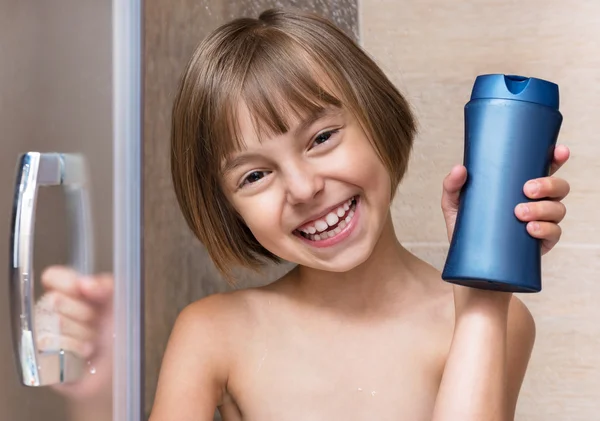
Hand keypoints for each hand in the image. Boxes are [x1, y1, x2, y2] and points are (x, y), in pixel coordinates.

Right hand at [36, 266, 113, 401]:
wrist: (119, 367)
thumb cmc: (117, 335)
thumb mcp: (118, 304)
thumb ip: (105, 285)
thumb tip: (85, 283)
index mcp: (70, 294)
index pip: (52, 277)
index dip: (66, 282)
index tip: (83, 289)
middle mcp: (52, 312)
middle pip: (54, 299)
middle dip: (84, 313)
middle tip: (95, 323)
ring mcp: (44, 334)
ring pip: (55, 322)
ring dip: (83, 333)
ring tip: (91, 341)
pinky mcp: (41, 358)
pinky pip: (51, 345)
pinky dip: (74, 348)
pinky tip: (83, 354)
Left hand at [441, 144, 570, 254]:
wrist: (468, 262)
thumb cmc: (466, 226)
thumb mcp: (455, 203)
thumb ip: (452, 185)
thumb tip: (460, 169)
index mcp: (520, 186)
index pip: (545, 167)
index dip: (557, 157)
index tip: (559, 152)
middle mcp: (536, 201)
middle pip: (559, 187)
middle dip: (549, 184)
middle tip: (527, 190)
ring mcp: (541, 222)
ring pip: (558, 209)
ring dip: (543, 208)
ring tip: (520, 213)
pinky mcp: (541, 243)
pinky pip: (555, 233)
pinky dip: (546, 229)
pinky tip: (531, 229)